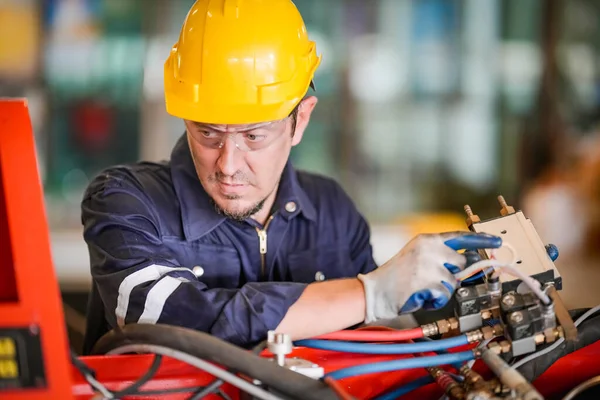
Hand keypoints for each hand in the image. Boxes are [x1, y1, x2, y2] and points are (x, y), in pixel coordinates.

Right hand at [357, 232, 501, 322]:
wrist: (375, 291)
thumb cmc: (397, 276)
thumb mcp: (417, 257)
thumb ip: (441, 257)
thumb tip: (470, 264)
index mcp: (426, 240)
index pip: (459, 236)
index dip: (481, 239)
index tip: (498, 242)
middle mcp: (428, 249)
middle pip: (461, 262)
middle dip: (453, 275)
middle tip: (434, 280)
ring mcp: (428, 265)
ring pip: (454, 281)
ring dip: (442, 290)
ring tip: (423, 289)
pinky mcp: (427, 282)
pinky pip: (445, 295)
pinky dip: (435, 300)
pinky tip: (420, 296)